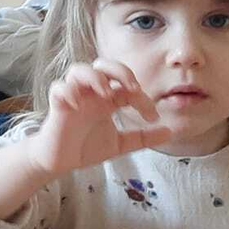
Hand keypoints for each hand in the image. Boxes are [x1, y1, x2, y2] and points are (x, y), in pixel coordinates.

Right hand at [27, 60, 170, 177]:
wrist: (61, 163)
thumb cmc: (87, 148)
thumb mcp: (121, 144)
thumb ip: (143, 138)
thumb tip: (171, 132)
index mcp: (106, 99)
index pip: (126, 86)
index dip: (143, 97)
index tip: (153, 117)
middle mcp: (91, 93)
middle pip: (102, 65)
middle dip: (119, 70)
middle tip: (132, 88)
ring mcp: (73, 97)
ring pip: (78, 69)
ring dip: (94, 77)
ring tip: (106, 93)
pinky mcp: (57, 106)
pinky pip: (58, 88)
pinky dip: (67, 91)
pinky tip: (77, 104)